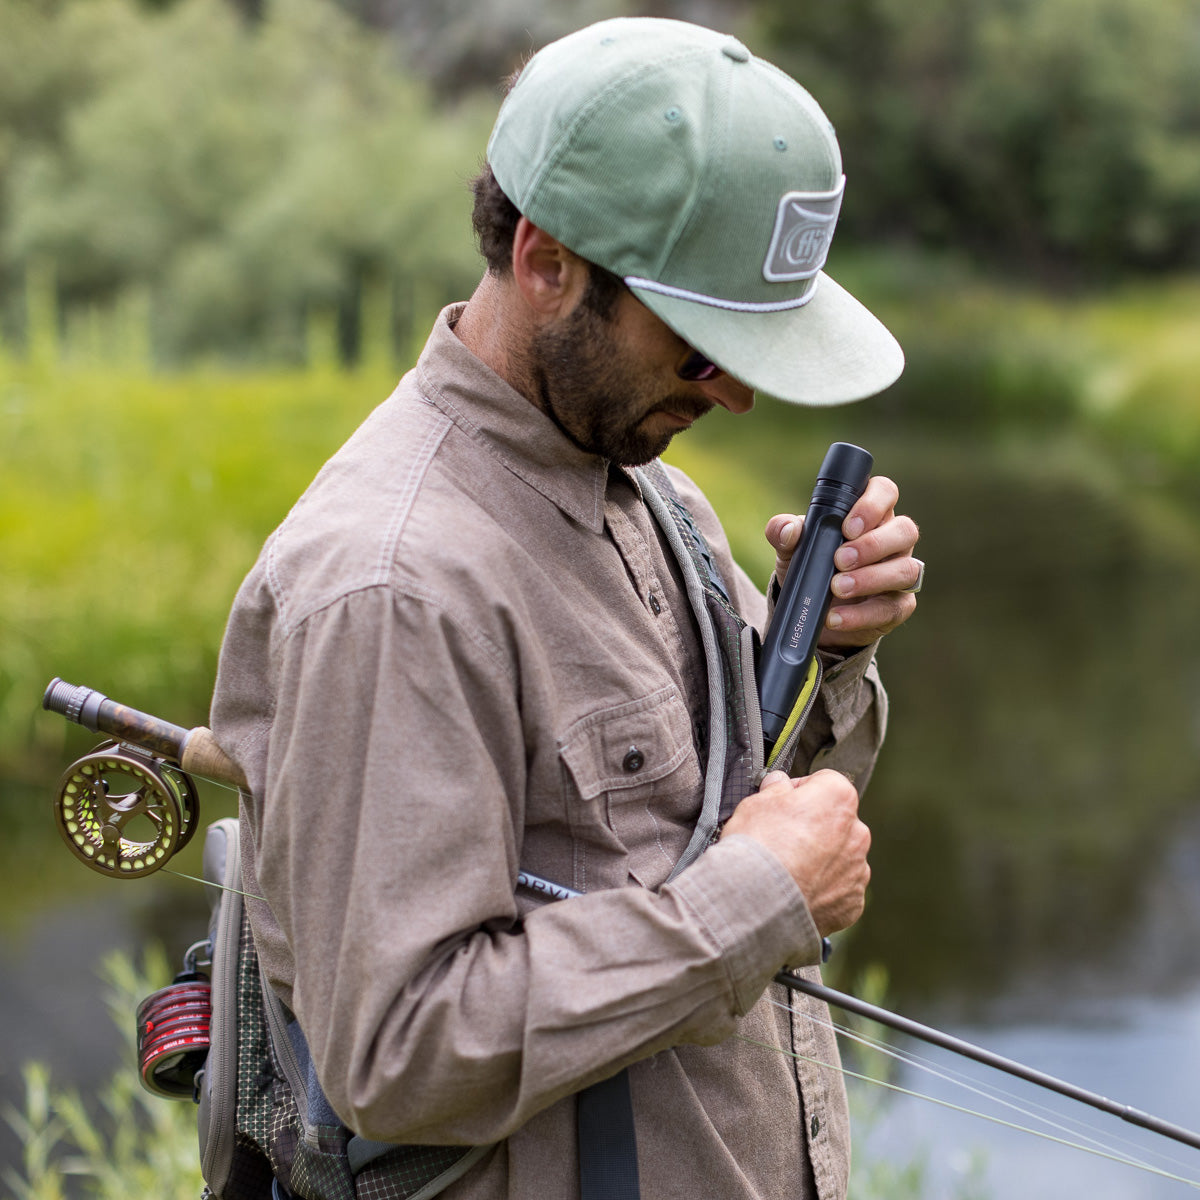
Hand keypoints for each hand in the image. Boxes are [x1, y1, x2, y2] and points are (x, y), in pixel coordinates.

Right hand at [722, 769, 870, 935]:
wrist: (759, 901)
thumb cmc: (759, 846)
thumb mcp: (756, 802)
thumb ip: (775, 788)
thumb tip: (779, 784)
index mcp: (838, 798)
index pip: (823, 783)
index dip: (799, 792)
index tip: (781, 804)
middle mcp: (857, 833)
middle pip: (835, 822)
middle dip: (813, 828)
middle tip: (781, 840)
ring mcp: (857, 870)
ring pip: (839, 857)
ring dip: (819, 860)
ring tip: (786, 870)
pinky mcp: (852, 902)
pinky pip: (838, 890)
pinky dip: (822, 890)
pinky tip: (796, 891)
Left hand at [765, 475, 919, 649]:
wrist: (810, 611)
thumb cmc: (810, 565)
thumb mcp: (790, 548)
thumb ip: (783, 532)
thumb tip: (788, 530)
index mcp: (870, 515)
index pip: (885, 492)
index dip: (872, 505)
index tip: (847, 527)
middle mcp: (893, 540)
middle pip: (905, 531)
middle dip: (872, 545)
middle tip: (839, 560)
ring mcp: (900, 573)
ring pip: (907, 570)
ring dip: (871, 579)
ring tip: (837, 588)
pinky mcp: (898, 606)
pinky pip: (893, 609)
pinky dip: (862, 615)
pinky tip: (836, 617)